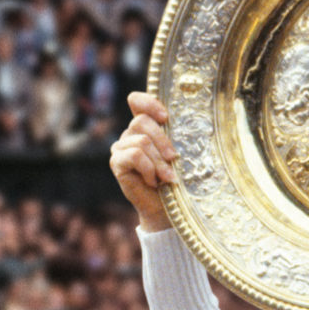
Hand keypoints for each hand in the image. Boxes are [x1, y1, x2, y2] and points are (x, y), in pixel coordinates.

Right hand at [109, 93, 177, 230]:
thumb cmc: (178, 179)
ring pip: (141, 141)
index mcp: (146, 127)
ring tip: (167, 177)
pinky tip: (153, 181)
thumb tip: (192, 123)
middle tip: (174, 158)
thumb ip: (178, 136)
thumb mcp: (181, 154)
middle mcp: (130, 134)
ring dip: (159, 161)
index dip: (148, 102)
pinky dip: (148, 169)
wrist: (167, 208)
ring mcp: (121, 148)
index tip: (166, 117)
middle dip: (163, 141)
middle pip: (141, 121)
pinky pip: (133, 156)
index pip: (136, 101)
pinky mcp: (116, 163)